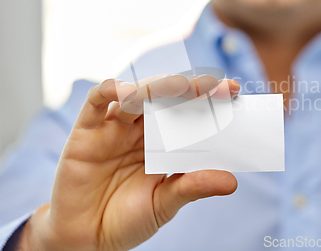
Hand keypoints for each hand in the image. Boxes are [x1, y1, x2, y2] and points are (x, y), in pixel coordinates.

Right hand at [18, 74, 239, 250]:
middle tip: (213, 86)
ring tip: (180, 88)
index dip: (209, 100)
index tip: (234, 91)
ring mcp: (114, 128)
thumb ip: (192, 188)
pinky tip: (126, 92)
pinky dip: (110, 90)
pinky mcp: (87, 131)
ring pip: (137, 94)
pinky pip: (96, 102)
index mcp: (162, 144)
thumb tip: (232, 181)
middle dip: (190, 88)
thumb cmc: (126, 219)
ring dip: (158, 87)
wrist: (86, 239)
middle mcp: (140, 130)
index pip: (188, 114)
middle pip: (165, 98)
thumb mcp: (164, 204)